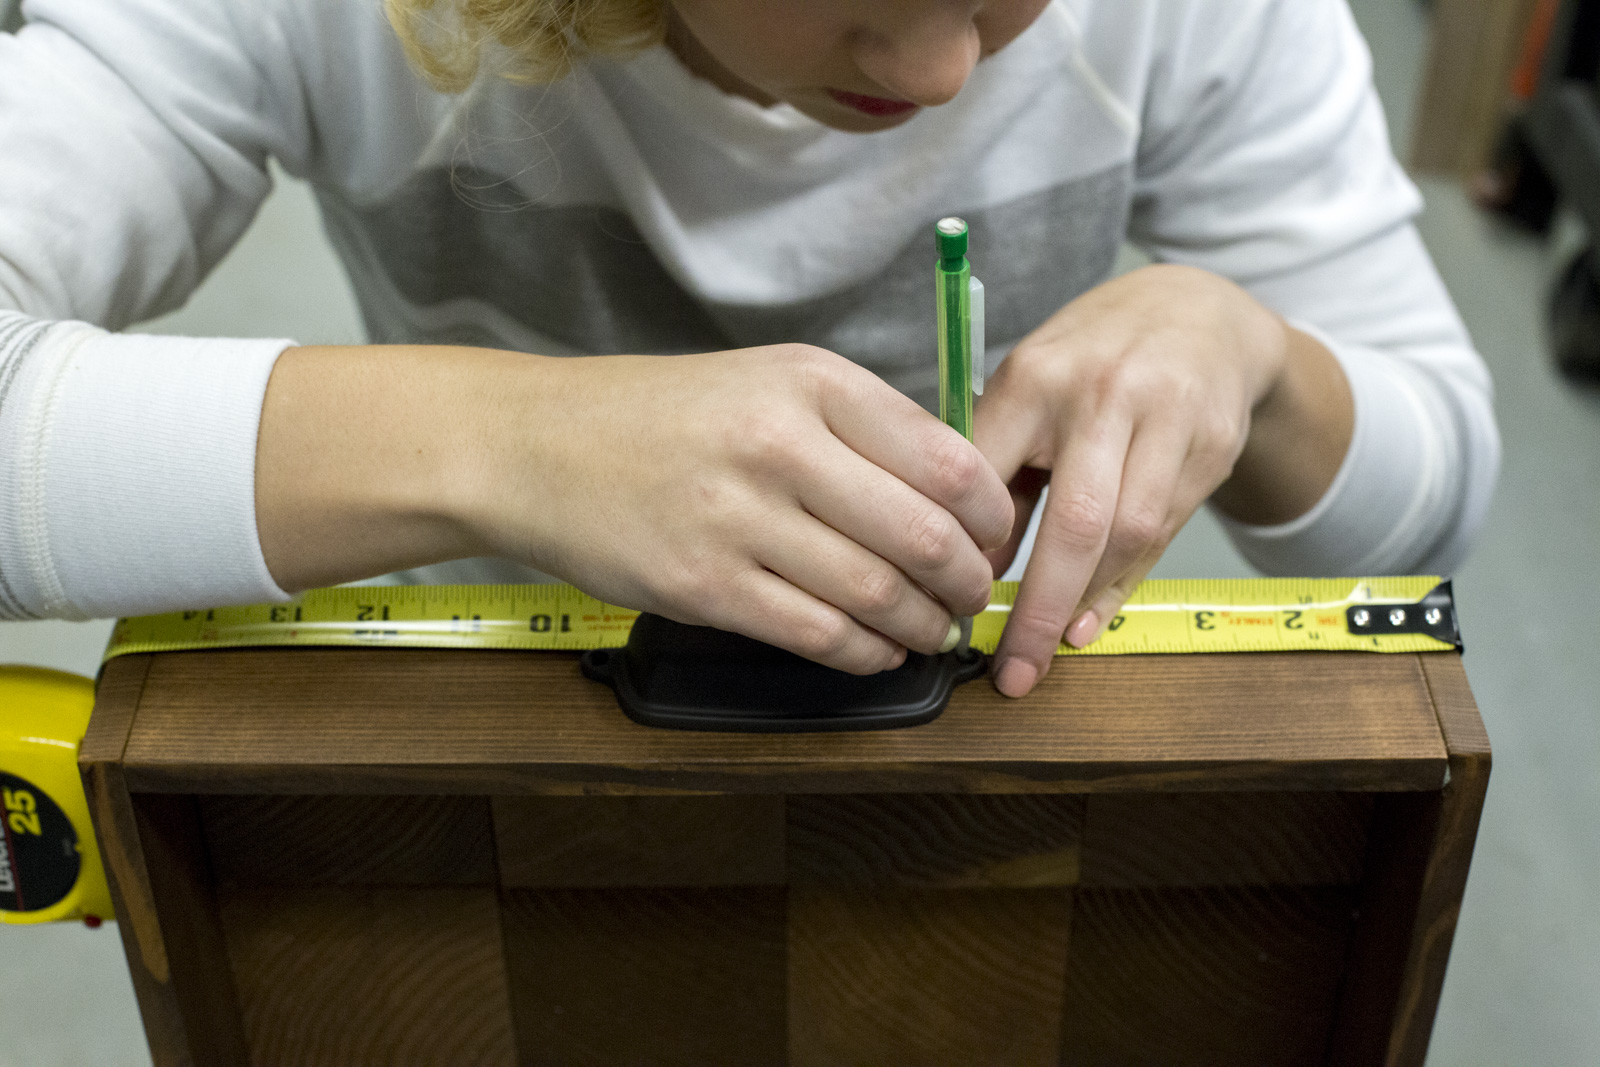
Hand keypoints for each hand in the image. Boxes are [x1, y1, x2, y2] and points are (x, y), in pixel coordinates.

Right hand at [259, 342, 1011, 674]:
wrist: (537, 446)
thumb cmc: (660, 416)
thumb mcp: (766, 382)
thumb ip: (856, 427)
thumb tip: (952, 496)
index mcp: (811, 382)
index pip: (948, 458)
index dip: (991, 515)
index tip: (995, 540)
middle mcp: (780, 443)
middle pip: (922, 535)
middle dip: (966, 582)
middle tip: (972, 600)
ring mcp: (739, 518)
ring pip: (875, 594)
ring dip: (921, 626)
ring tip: (931, 631)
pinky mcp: (704, 586)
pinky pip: (817, 634)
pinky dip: (865, 653)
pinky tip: (876, 651)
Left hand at [973, 264, 1351, 697]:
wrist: (1202, 314)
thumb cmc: (1092, 358)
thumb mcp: (1030, 387)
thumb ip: (996, 466)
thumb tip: (964, 565)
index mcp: (1036, 377)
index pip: (989, 476)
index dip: (966, 549)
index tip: (944, 605)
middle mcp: (1104, 395)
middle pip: (1076, 521)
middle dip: (1040, 608)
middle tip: (1012, 672)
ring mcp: (1168, 420)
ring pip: (1128, 534)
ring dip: (1086, 602)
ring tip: (1050, 650)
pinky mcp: (1213, 447)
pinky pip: (1164, 534)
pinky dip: (1124, 583)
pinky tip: (1093, 618)